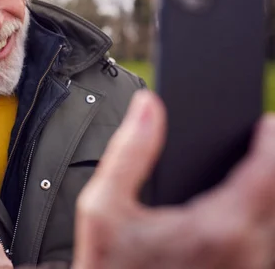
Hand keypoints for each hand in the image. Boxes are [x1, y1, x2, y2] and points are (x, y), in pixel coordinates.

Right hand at [74, 90, 274, 268]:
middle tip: (256, 144)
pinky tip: (229, 214)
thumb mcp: (104, 207)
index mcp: (217, 227)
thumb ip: (128, 152)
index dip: (271, 140)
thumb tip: (147, 107)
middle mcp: (245, 253)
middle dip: (269, 164)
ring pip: (273, 222)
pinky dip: (257, 220)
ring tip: (243, 174)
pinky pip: (263, 245)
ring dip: (265, 194)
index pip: (268, 171)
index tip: (264, 123)